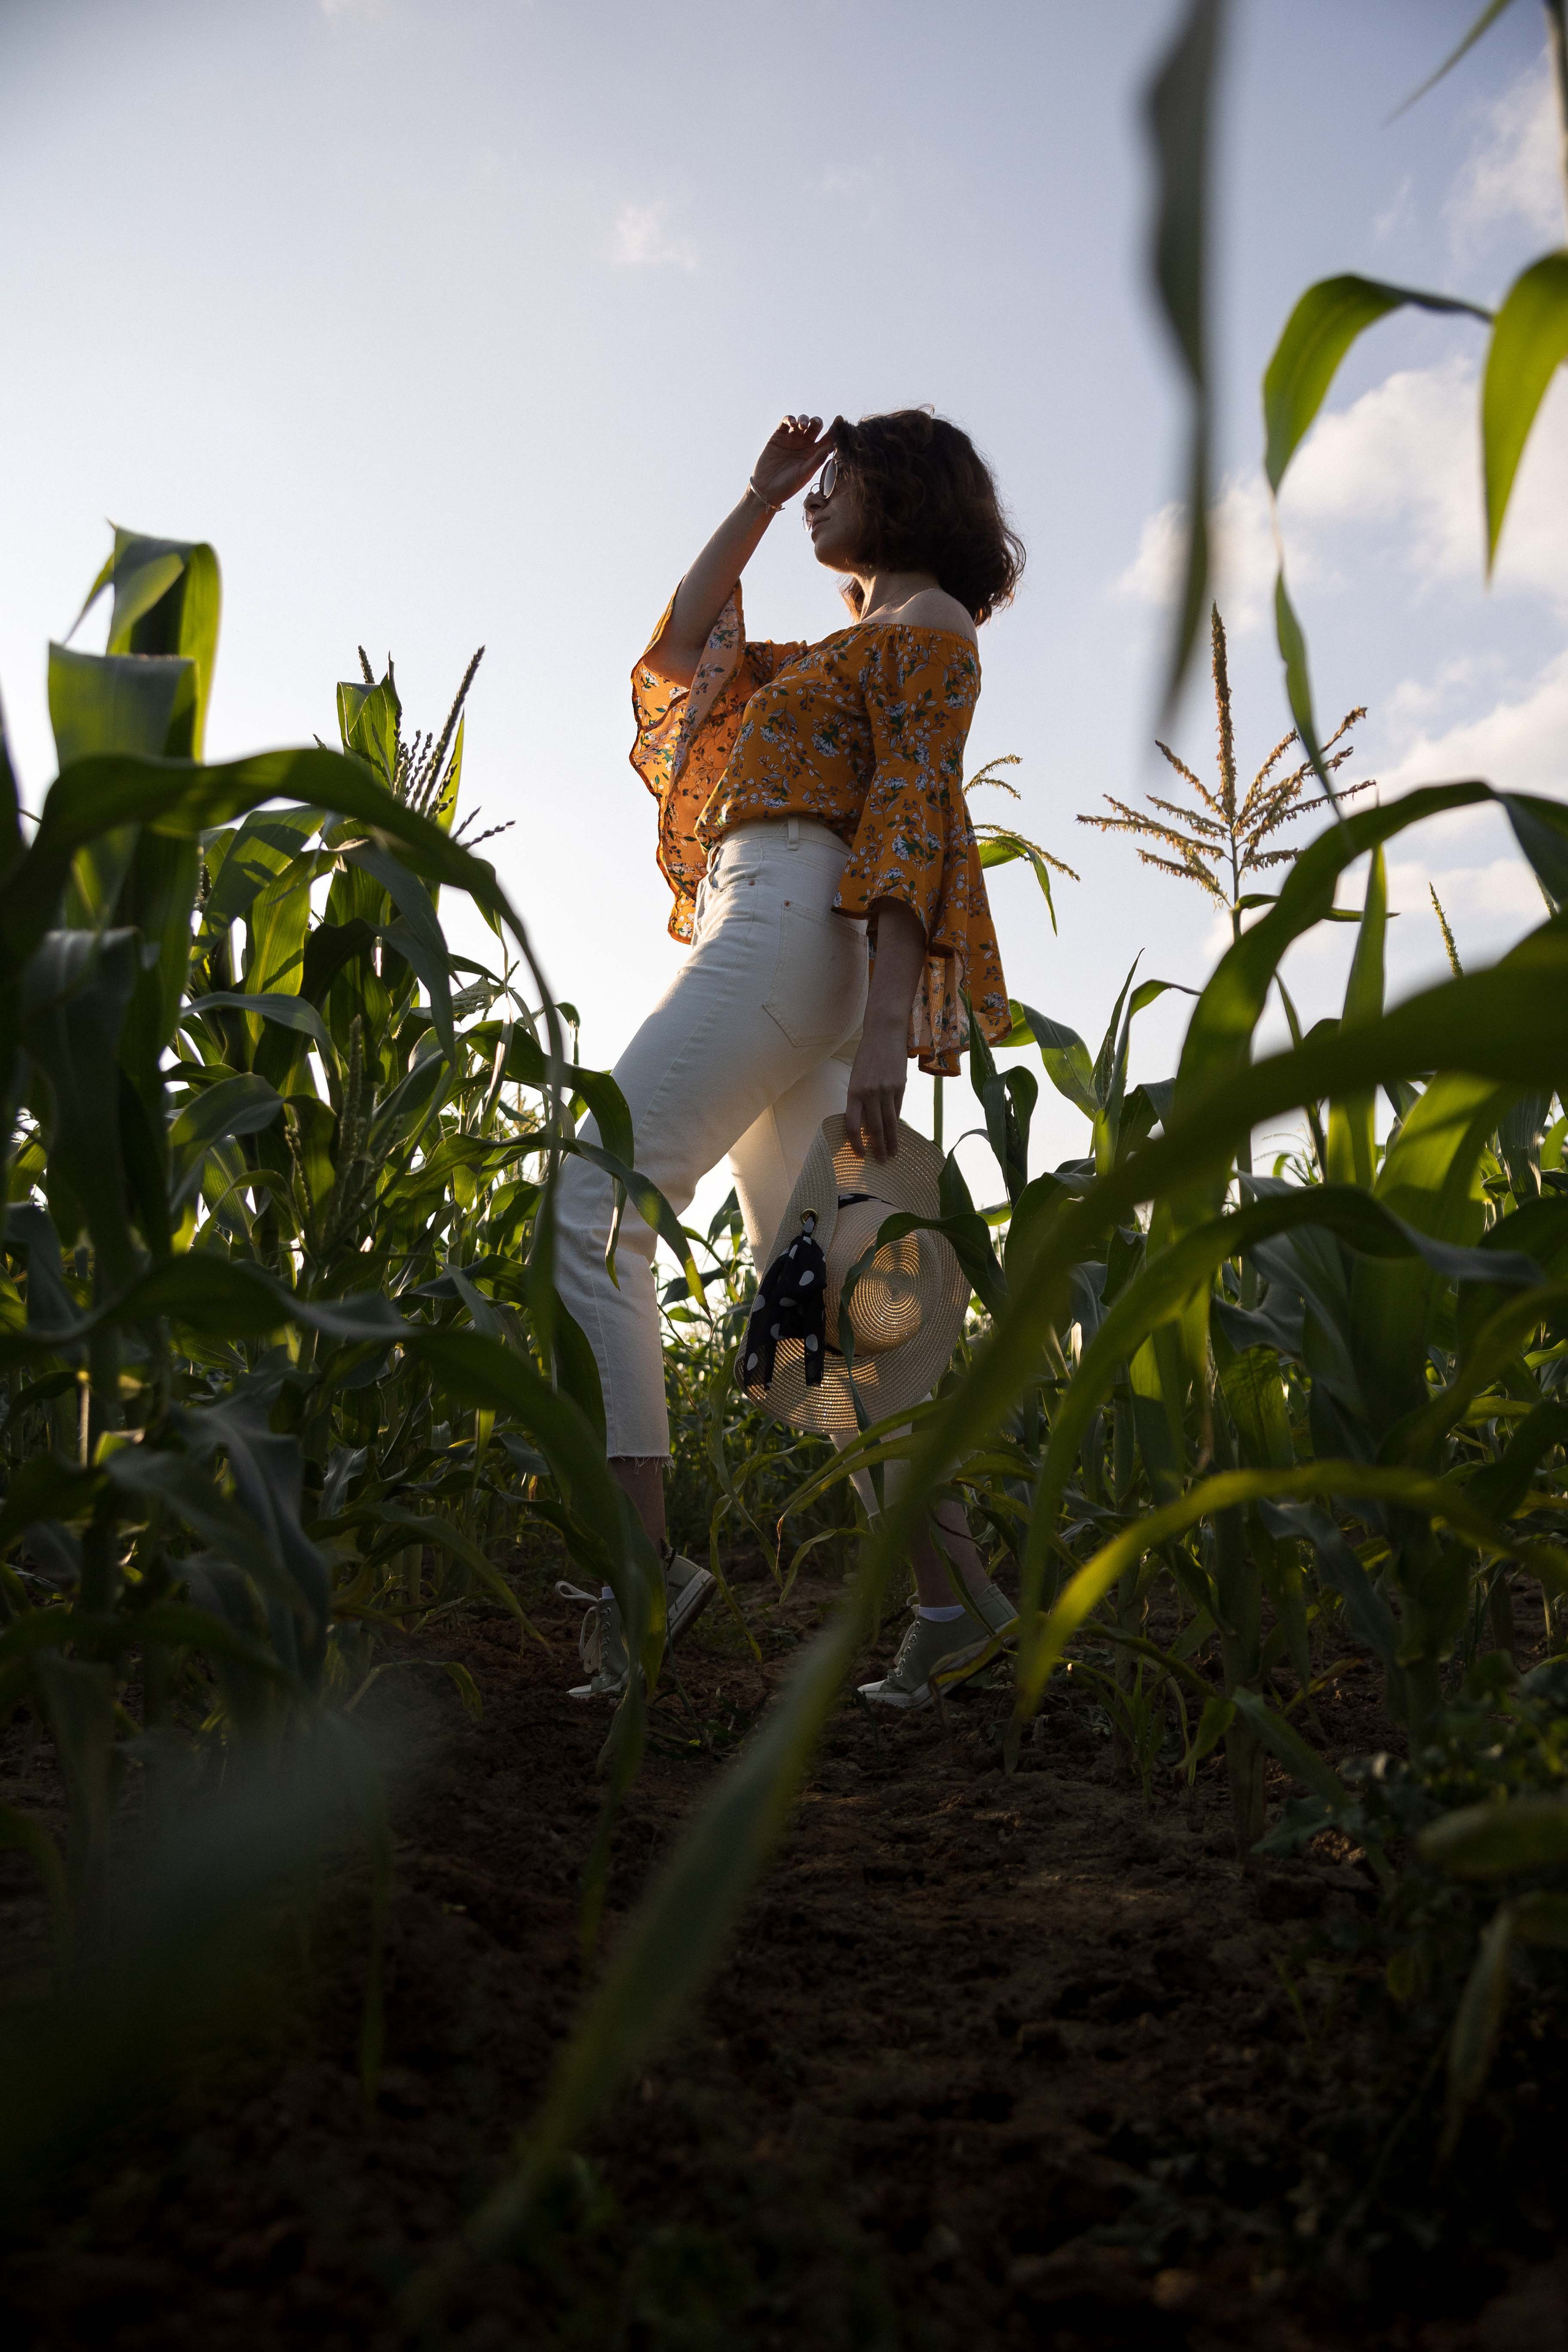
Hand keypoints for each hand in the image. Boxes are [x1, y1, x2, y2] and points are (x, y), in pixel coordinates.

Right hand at [750, 414, 833, 508]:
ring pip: (801, 421)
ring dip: (804, 419)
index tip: (839, 420)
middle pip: (814, 426)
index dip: (834, 428)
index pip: (827, 438)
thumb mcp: (805, 474)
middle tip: (815, 423)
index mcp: (814, 454)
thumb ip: (817, 459)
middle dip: (816, 421)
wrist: (766, 490)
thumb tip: (832, 445)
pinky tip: (793, 424)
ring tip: (802, 426)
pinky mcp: (778, 436)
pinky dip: (790, 419)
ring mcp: (791, 439)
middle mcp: (804, 445)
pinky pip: (786, 422)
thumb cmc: (788, 486)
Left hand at [845, 1018, 906, 1162]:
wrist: (884, 1033)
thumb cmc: (867, 1055)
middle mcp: (869, 1093)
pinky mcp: (900, 1086)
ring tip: (893, 1153)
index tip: (861, 1154)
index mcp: (853, 1091)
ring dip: (891, 1140)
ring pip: (889, 1122)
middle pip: (873, 1127)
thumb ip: (860, 1099)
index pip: (853, 1124)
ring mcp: (886, 1090)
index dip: (856, 1142)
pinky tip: (898, 1132)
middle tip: (881, 1161)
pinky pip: (898, 1109)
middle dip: (877, 1147)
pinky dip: (897, 1122)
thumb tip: (867, 1122)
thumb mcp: (857, 1077)